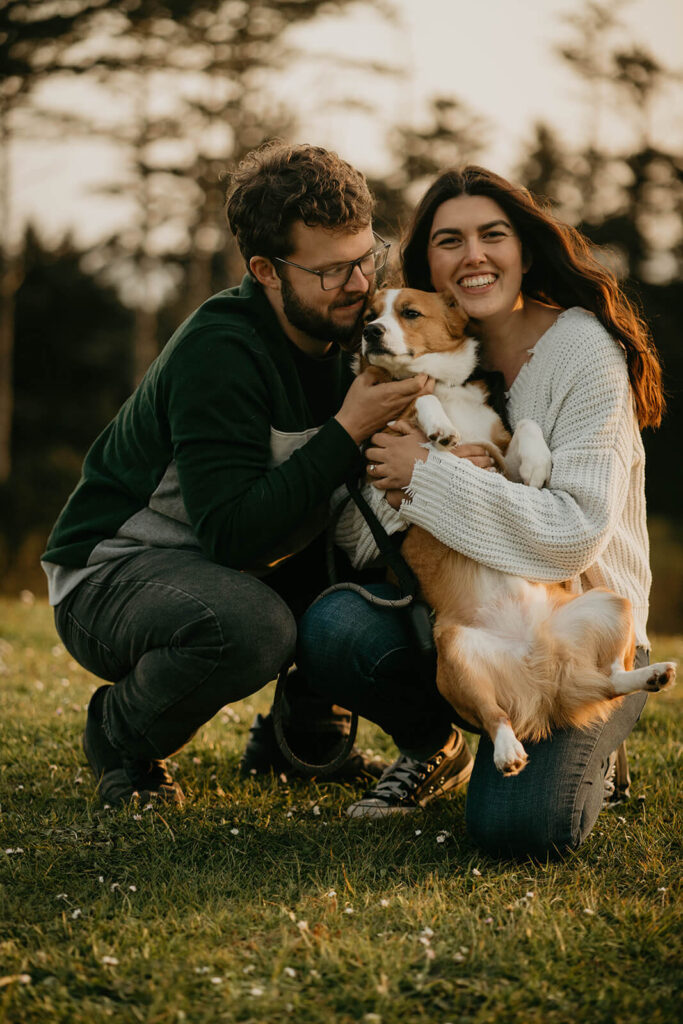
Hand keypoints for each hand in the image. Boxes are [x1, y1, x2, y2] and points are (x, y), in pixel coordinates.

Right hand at [335, 368, 433, 443]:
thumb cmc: (354, 406)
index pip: (417, 384)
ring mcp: (400, 410)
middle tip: (428, 374)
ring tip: (423, 382)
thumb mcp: (360, 383)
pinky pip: (414, 405)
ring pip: (421, 400)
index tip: (420, 368)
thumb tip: (383, 368)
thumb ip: (373, 372)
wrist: (352, 428)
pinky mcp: (398, 416)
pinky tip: (413, 392)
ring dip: (426, 390)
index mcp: (391, 392)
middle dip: (430, 382)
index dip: (423, 375)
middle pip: (425, 393)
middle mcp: (399, 402)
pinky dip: (418, 398)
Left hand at [366, 423, 499, 491]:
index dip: (375, 439)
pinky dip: (376, 482)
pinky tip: (378, 480)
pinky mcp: (393, 482)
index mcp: (394, 443)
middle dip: (370, 452)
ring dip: (371, 467)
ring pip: (371, 469)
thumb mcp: (417, 434)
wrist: (436, 469)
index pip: (375, 438)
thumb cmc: (428, 450)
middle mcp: (388, 456)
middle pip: (369, 453)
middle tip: (374, 454)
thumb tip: (389, 423)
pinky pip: (378, 483)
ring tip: (374, 467)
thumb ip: (403, 426)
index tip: (377, 441)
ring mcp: (390, 470)